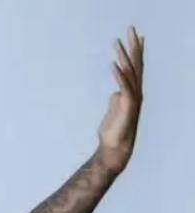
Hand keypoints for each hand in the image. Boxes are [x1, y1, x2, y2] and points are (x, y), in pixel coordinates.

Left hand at [97, 26, 143, 172]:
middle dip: (133, 46)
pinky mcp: (127, 105)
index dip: (135, 51)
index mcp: (131, 91)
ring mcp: (132, 98)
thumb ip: (116, 98)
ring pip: (128, 72)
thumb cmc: (113, 130)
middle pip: (135, 64)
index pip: (135, 67)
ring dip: (122, 56)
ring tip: (116, 42)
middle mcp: (135, 92)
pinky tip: (113, 65)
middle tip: (131, 28)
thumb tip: (115, 92)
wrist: (115, 147)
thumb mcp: (114, 109)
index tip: (136, 36)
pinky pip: (123, 87)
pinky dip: (118, 76)